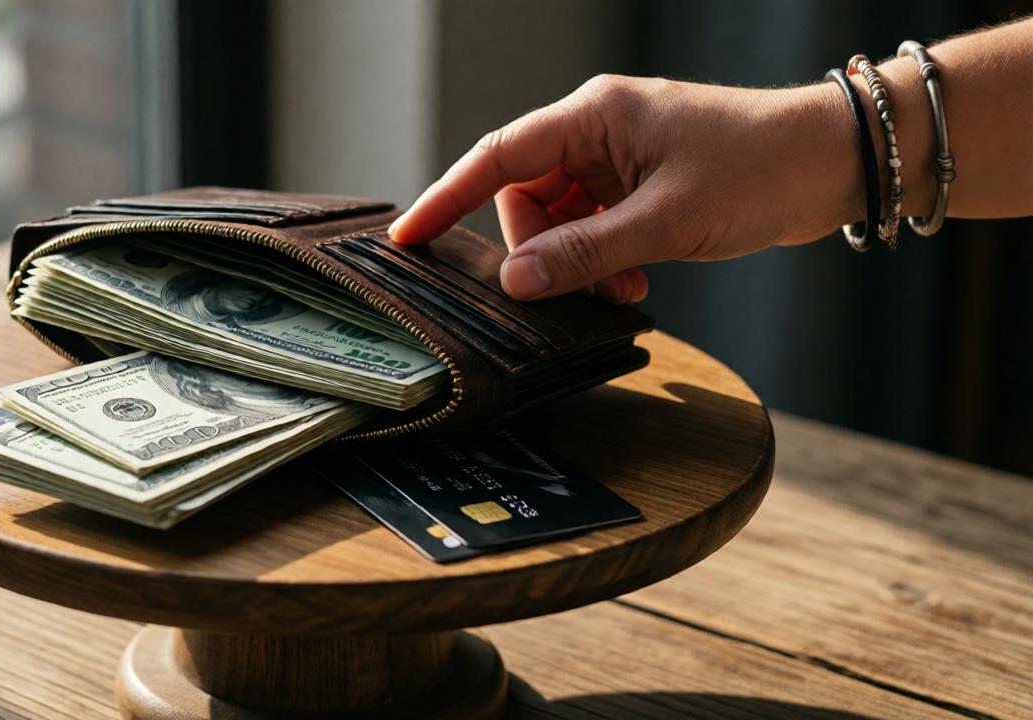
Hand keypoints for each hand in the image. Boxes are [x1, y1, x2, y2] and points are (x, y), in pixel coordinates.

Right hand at [389, 75, 861, 301]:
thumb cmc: (759, 168)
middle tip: (571, 289)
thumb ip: (584, 253)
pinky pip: (596, 225)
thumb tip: (514, 281)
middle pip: (527, 196)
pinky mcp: (644, 183)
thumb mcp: (664, 220)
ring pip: (562, 218)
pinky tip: (637, 281)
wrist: (833, 163)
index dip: (448, 197)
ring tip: (623, 289)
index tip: (407, 236)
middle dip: (541, 249)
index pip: (497, 156)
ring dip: (578, 261)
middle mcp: (599, 130)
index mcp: (594, 116)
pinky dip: (604, 258)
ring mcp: (621, 158)